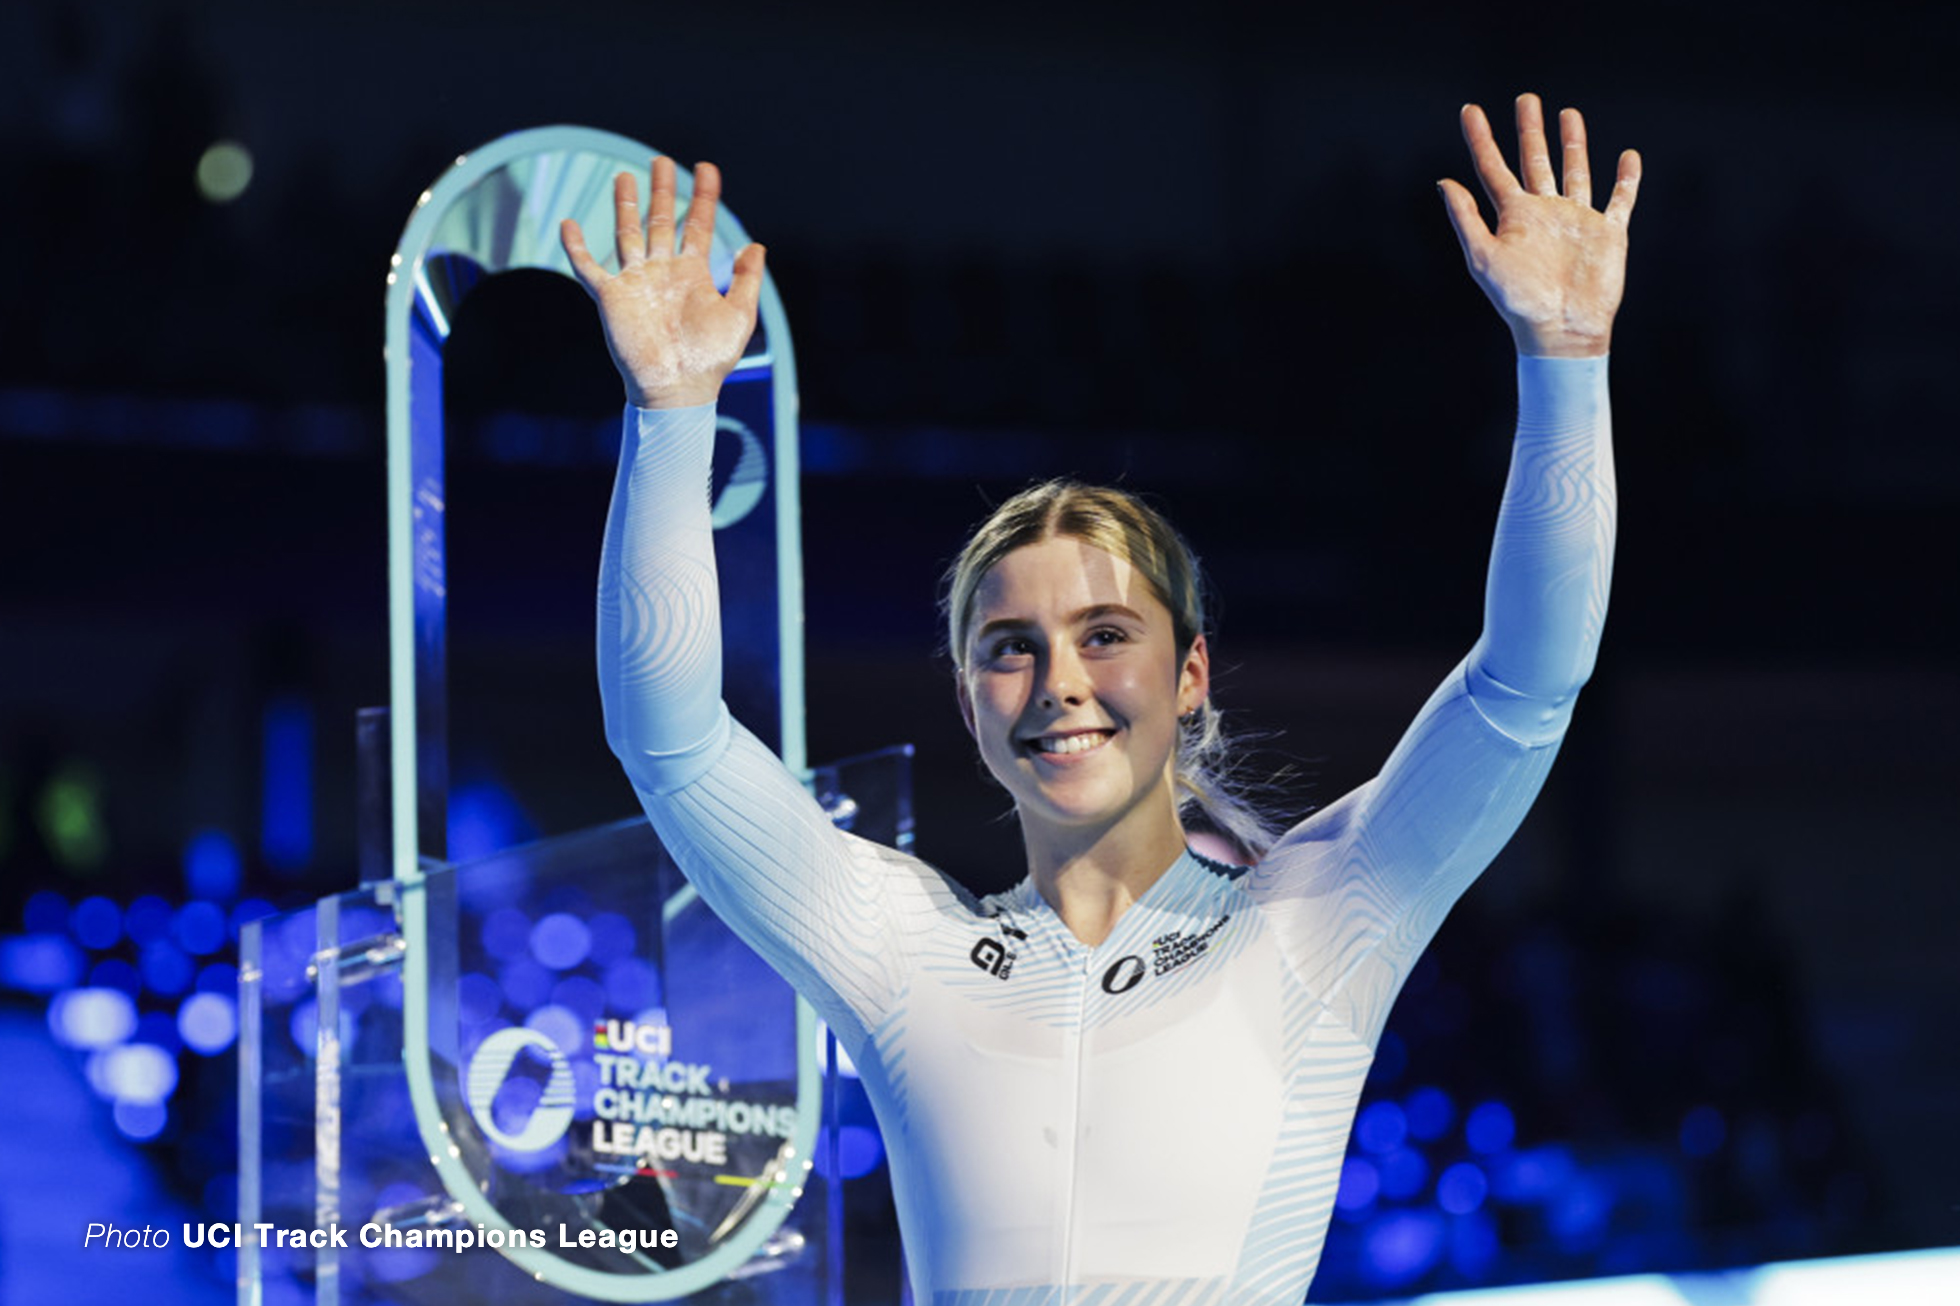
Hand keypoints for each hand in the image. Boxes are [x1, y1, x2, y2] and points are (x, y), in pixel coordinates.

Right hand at [560, 157, 766, 407]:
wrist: (678, 388)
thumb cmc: (711, 359)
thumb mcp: (739, 315)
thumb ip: (747, 280)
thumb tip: (756, 245)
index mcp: (693, 274)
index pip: (697, 225)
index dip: (703, 196)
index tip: (707, 168)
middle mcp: (663, 271)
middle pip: (660, 221)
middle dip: (662, 191)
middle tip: (662, 161)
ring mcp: (636, 281)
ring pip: (627, 233)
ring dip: (626, 205)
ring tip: (625, 176)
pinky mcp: (611, 296)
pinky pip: (588, 267)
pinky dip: (575, 247)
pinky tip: (568, 224)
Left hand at [1439, 95, 1639, 357]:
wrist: (1562, 329)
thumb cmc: (1519, 300)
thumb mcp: (1483, 257)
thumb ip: (1465, 218)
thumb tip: (1443, 182)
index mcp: (1514, 216)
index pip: (1492, 168)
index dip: (1480, 138)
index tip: (1469, 110)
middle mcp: (1544, 212)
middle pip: (1535, 160)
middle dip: (1529, 130)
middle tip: (1526, 99)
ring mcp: (1577, 220)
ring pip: (1575, 171)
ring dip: (1572, 144)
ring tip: (1568, 114)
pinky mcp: (1608, 233)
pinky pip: (1620, 199)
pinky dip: (1626, 179)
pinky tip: (1628, 156)